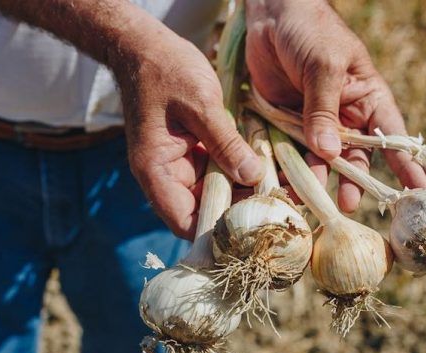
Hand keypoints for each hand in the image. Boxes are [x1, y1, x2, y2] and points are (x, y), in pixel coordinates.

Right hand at [111, 21, 264, 238]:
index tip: (254, 228)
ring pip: (215, 196)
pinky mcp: (194, 155)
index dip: (218, 232)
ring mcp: (181, 167)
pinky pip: (219, 175)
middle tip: (278, 209)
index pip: (185, 223)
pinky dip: (239, 174)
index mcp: (157, 172)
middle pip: (204, 213)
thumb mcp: (199, 103)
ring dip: (242, 195)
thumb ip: (225, 142)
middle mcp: (166, 177)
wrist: (145, 46)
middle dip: (238, 214)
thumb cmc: (165, 70)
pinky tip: (266, 171)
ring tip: (279, 192)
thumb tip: (254, 177)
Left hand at [245, 0, 425, 211]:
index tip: (419, 193)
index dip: (405, 166)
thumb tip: (328, 152)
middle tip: (350, 206)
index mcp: (368, 99)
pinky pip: (292, 152)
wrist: (270, 14)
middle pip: (356, 158)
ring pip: (323, 161)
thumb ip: (324, 110)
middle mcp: (346, 117)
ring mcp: (316, 123)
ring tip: (314, 200)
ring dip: (319, 180)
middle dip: (355, 182)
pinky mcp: (287, 124)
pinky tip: (286, 185)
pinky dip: (289, 169)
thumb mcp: (324, 66)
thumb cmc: (310, 30)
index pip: (392, 137)